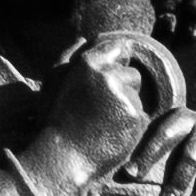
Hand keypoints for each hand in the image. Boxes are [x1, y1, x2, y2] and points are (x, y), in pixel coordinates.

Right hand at [36, 35, 176, 173]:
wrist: (65, 157)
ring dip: (128, 106)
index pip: (118, 48)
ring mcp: (124, 96)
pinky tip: (113, 133)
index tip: (110, 82)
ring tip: (106, 122)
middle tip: (103, 108)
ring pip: (137, 96)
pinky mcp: (135, 116)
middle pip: (133, 74)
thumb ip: (68, 56)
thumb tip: (83, 38)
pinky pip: (141, 116)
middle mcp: (108, 75)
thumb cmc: (57, 119)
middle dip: (124, 89)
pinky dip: (131, 125)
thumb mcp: (54, 81)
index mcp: (88, 63)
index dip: (118, 64)